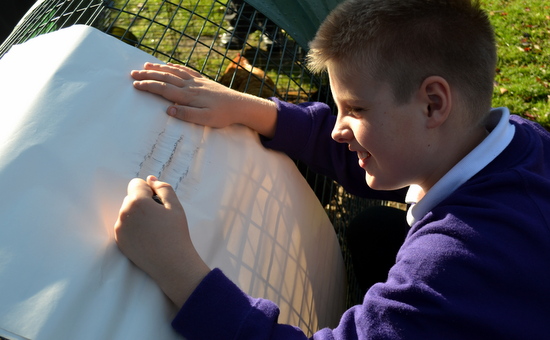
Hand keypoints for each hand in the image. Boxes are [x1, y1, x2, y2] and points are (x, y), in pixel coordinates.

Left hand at [114, 175, 209, 307]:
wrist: (172, 263)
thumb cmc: (176, 233)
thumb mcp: (176, 206)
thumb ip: (163, 188)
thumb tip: (150, 180)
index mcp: (137, 202)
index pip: (136, 183)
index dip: (149, 190)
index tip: (160, 203)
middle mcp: (124, 213)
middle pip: (131, 198)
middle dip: (143, 202)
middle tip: (159, 217)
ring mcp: (119, 228)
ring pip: (127, 212)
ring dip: (138, 215)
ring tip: (154, 229)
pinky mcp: (119, 241)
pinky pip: (125, 226)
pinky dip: (134, 227)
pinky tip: (147, 237)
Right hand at [131, 62, 277, 137]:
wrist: (240, 105)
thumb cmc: (222, 115)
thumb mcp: (205, 119)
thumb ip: (187, 115)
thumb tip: (168, 110)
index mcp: (188, 96)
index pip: (164, 89)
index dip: (149, 86)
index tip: (135, 85)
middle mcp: (190, 86)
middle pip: (165, 78)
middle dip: (148, 75)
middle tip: (132, 73)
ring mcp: (197, 81)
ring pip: (174, 72)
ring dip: (158, 68)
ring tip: (145, 66)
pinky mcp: (203, 80)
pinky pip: (185, 70)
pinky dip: (174, 67)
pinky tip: (168, 65)